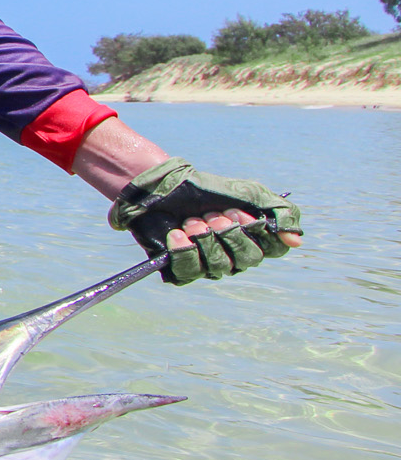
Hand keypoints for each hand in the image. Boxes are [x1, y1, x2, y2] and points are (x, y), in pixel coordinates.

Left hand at [107, 157, 302, 283]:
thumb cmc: (206, 190)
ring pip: (220, 266)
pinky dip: (184, 249)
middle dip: (227, 232)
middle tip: (210, 214)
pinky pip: (190, 272)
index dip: (256, 231)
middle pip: (248, 259)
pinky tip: (177, 233)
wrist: (162, 187)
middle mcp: (236, 256)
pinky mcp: (182, 270)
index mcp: (256, 239)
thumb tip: (296, 242)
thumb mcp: (249, 192)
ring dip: (204, 237)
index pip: (274, 249)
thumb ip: (279, 212)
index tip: (238, 212)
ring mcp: (210, 266)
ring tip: (191, 219)